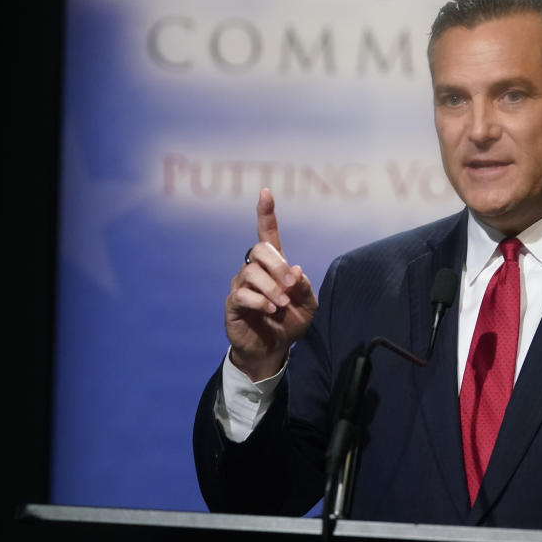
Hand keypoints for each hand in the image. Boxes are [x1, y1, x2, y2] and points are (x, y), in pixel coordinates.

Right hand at [225, 188, 317, 380]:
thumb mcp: (308, 306)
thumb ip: (305, 287)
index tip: (265, 192)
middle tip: (290, 285)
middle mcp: (254, 270)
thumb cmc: (289, 323)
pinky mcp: (233, 304)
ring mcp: (241, 286)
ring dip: (272, 287)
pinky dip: (259, 300)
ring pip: (251, 272)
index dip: (266, 213)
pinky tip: (269, 309)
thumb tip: (296, 270)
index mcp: (274, 266)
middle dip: (278, 265)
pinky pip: (242, 294)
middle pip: (259, 249)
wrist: (273, 350)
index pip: (267, 233)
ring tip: (282, 305)